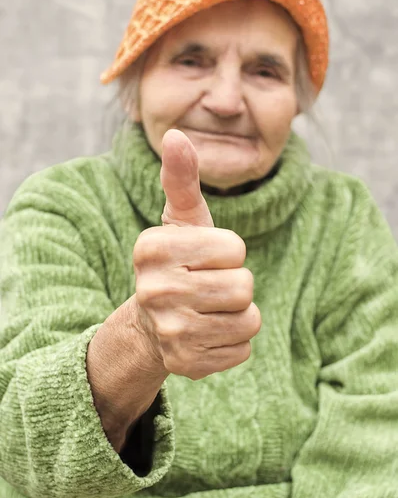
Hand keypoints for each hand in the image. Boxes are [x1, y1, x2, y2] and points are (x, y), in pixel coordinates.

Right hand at [133, 129, 260, 379]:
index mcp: (152, 249)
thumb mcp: (181, 220)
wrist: (151, 323)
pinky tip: (208, 333)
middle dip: (236, 284)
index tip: (205, 258)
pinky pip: (243, 349)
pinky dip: (234, 341)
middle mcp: (154, 291)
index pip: (234, 247)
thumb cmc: (178, 262)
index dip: (229, 251)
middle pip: (243, 285)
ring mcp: (168, 332)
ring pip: (248, 319)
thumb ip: (182, 178)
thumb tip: (176, 133)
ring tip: (210, 310)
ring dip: (239, 313)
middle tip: (209, 286)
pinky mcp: (185, 364)